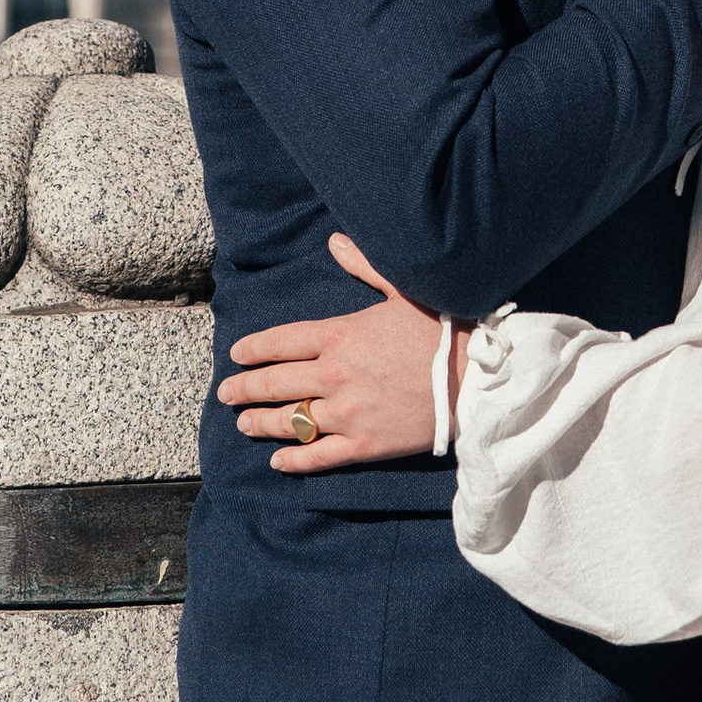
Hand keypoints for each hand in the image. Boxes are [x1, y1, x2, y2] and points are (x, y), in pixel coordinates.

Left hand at [219, 236, 448, 470]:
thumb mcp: (401, 288)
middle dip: (245, 388)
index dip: (254, 349)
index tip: (237, 355)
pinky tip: (277, 461)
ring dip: (261, 423)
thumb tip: (335, 240)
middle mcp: (334, 375)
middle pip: (276, 383)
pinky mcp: (365, 445)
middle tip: (225, 393)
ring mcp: (347, 413)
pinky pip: (318, 456)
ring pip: (290, 421)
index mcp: (339, 335)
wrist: (476, 376)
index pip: (281, 341)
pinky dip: (294, 460)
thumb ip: (364, 265)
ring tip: (243, 423)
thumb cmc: (441, 327)